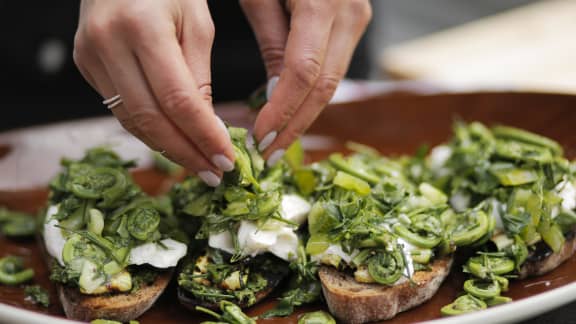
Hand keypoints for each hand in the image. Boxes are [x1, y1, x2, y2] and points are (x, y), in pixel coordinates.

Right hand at [74, 0, 234, 186]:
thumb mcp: (198, 23)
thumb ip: (200, 77)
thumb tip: (208, 130)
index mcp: (142, 26)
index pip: (178, 100)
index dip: (203, 136)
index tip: (227, 160)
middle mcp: (107, 43)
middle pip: (150, 119)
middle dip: (186, 153)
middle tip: (214, 173)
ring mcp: (89, 55)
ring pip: (132, 121)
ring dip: (168, 148)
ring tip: (198, 164)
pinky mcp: (84, 64)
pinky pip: (120, 109)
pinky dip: (150, 130)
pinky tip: (174, 142)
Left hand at [240, 0, 371, 164]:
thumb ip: (271, 43)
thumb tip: (274, 95)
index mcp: (321, 3)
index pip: (304, 73)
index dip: (282, 110)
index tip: (260, 138)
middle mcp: (349, 14)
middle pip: (326, 86)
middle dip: (295, 125)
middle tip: (269, 155)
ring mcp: (357, 18)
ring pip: (334, 81)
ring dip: (305, 114)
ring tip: (277, 141)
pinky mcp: (355, 22)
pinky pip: (335, 66)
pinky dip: (313, 93)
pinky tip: (293, 112)